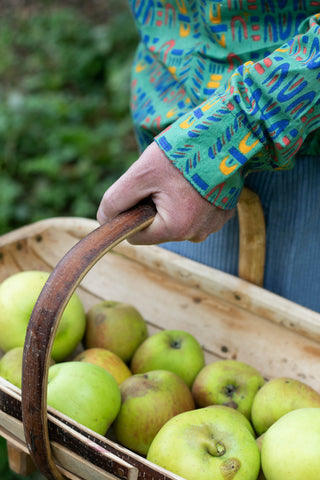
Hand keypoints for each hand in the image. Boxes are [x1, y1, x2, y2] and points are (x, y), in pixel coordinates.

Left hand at [97, 141, 234, 244]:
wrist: (227, 132)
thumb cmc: (182, 152)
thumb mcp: (140, 173)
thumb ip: (116, 200)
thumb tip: (104, 220)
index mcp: (177, 229)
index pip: (137, 236)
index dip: (131, 213)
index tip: (141, 189)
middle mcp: (198, 234)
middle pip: (157, 228)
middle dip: (153, 206)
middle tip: (162, 179)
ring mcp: (213, 225)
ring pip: (175, 221)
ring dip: (170, 203)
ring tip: (179, 178)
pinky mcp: (223, 214)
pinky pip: (195, 214)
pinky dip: (189, 200)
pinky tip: (193, 180)